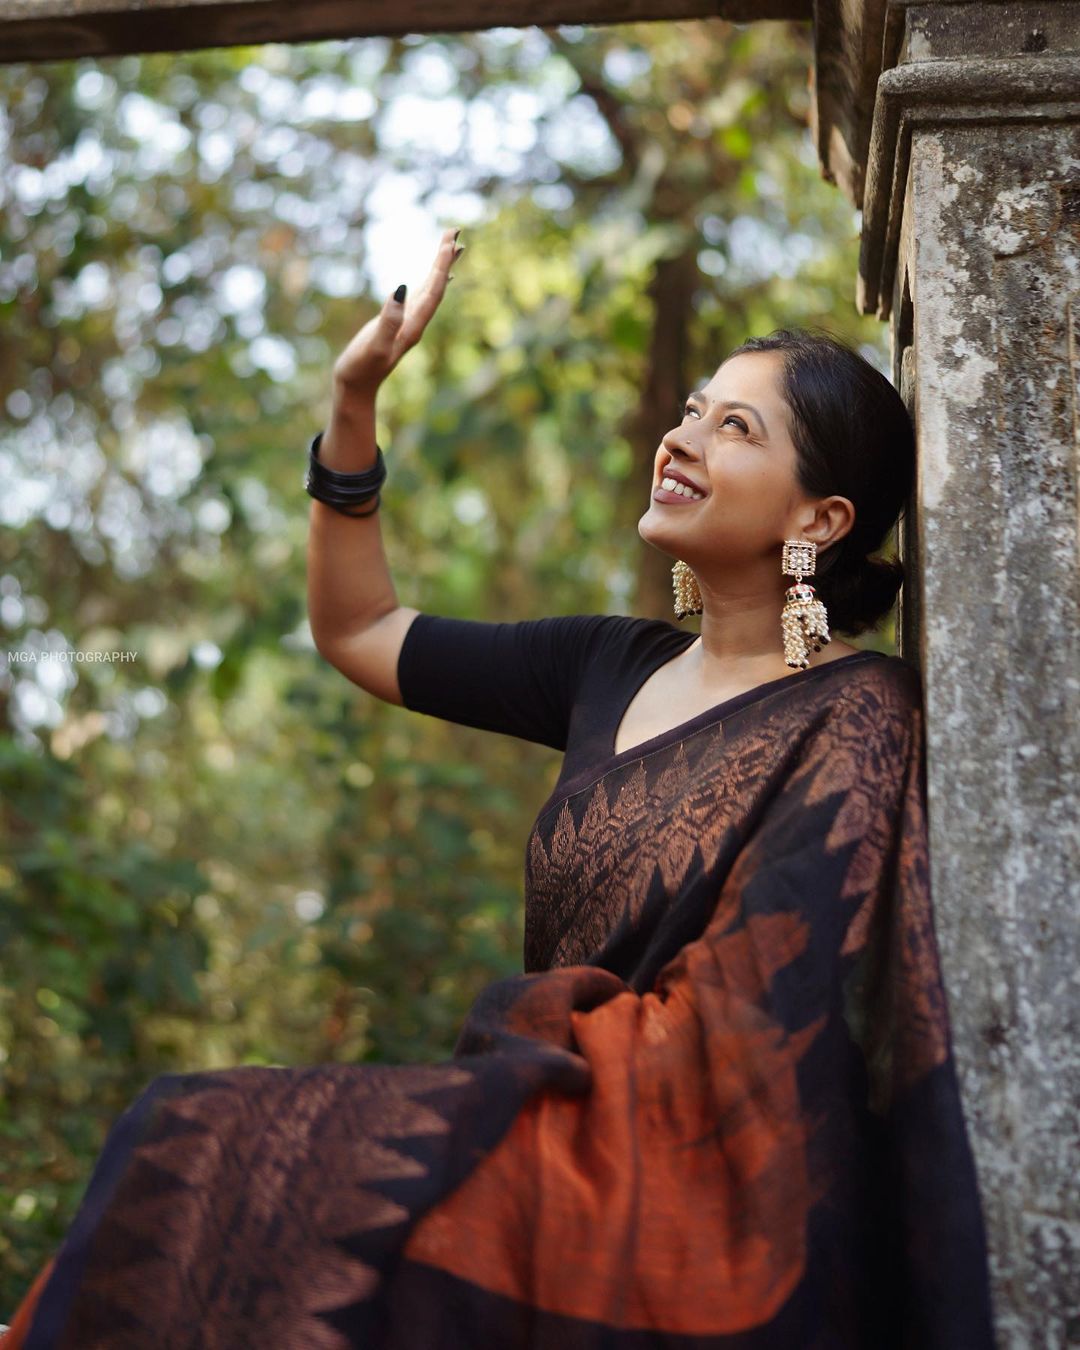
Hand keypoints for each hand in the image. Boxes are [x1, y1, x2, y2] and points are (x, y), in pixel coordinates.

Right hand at [331, 227, 462, 401]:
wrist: (356, 386)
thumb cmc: (362, 368)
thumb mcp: (375, 345)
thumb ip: (389, 320)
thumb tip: (401, 288)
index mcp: (413, 325)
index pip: (433, 290)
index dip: (442, 265)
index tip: (450, 241)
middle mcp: (416, 322)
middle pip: (436, 285)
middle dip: (445, 258)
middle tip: (455, 231)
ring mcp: (408, 321)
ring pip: (430, 288)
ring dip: (440, 266)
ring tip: (451, 244)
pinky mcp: (399, 322)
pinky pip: (420, 296)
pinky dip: (430, 281)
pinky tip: (436, 276)